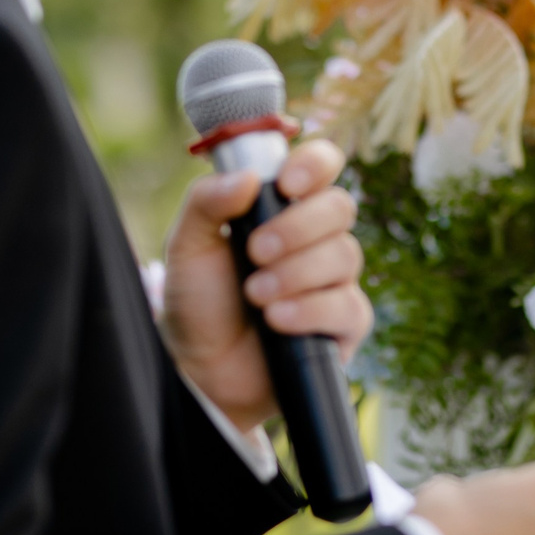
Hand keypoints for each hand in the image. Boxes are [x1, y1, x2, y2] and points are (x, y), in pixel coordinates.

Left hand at [159, 138, 370, 432]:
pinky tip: (277, 321)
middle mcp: (316, 239)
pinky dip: (308, 311)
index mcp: (283, 208)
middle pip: (339, 207)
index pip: (322, 165)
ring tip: (255, 296)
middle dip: (296, 228)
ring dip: (294, 274)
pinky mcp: (345, 325)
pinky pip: (347, 306)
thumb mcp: (187, 246)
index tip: (286, 184)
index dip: (315, 165)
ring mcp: (335, 281)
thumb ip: (207, 202)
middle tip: (255, 252)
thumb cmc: (199, 302)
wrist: (202, 369)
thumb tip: (248, 177)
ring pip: (344, 255)